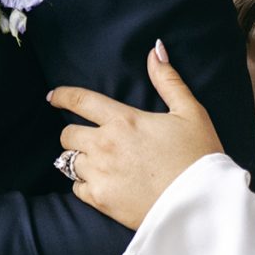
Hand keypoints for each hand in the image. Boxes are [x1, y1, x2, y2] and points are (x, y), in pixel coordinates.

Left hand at [47, 40, 225, 230]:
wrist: (201, 204)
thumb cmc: (198, 156)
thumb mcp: (190, 112)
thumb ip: (168, 80)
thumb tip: (155, 49)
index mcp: (123, 121)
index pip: (80, 101)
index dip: (63, 96)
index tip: (53, 97)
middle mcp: (105, 145)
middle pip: (68, 134)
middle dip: (74, 134)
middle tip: (87, 139)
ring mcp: (100, 174)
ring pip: (69, 162)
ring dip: (79, 160)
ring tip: (96, 163)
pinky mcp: (101, 201)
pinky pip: (77, 189)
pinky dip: (84, 185)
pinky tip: (100, 183)